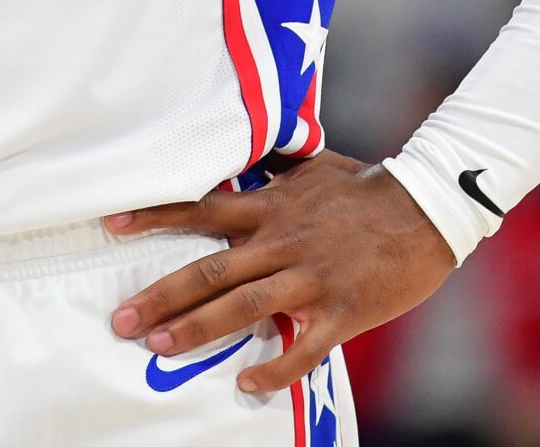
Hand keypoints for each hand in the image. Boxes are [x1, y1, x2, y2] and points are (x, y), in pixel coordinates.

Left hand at [105, 152, 454, 394]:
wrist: (427, 208)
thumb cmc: (367, 185)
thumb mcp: (313, 165)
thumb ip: (273, 168)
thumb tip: (243, 155)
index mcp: (272, 208)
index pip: (201, 210)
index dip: (155, 217)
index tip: (112, 226)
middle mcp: (281, 242)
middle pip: (209, 271)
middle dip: (160, 297)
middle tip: (122, 319)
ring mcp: (310, 278)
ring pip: (243, 308)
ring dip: (197, 329)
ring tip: (159, 347)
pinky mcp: (341, 311)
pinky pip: (302, 347)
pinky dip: (274, 368)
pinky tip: (247, 385)